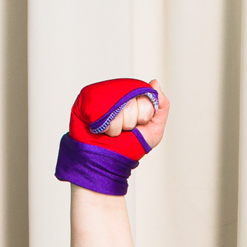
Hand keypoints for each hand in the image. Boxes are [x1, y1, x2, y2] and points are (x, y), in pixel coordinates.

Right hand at [58, 77, 164, 194]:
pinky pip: (99, 107)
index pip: (143, 94)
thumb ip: (161, 107)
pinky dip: (104, 125)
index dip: (143, 115)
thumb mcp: (154, 129)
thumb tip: (154, 83)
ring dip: (115, 127)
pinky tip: (101, 130)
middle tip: (124, 130)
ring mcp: (100, 95)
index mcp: (132, 95)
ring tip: (111, 132)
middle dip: (130, 122)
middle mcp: (116, 92)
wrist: (108, 163)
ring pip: (115, 105)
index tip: (138, 125)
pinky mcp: (84, 101)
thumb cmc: (130, 147)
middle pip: (130, 99)